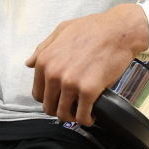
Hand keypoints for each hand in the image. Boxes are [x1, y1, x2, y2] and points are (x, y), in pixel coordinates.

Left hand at [25, 4, 148, 125]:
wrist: (119, 30)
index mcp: (45, 60)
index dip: (49, 99)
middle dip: (59, 109)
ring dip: (72, 117)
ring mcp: (71, 83)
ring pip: (64, 114)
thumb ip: (44, 47)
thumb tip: (29, 63)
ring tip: (81, 113)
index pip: (38, 93)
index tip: (59, 99)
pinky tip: (91, 116)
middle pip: (49, 106)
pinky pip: (82, 115)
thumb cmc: (93, 28)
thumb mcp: (62, 30)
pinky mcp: (89, 90)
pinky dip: (86, 120)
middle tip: (71, 108)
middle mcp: (54, 73)